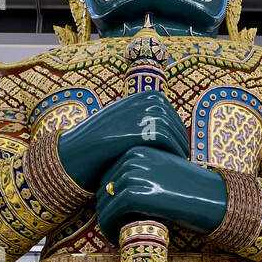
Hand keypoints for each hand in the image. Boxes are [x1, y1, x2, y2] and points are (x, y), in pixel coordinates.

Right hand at [57, 92, 188, 192]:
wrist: (79, 150)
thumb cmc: (101, 141)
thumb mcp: (126, 121)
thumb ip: (145, 120)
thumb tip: (170, 128)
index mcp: (146, 95)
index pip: (172, 115)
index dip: (177, 133)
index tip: (179, 150)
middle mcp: (148, 100)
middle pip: (176, 124)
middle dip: (180, 142)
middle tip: (182, 160)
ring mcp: (146, 113)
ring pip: (175, 133)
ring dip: (179, 150)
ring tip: (179, 165)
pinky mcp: (145, 128)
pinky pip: (170, 142)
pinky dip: (174, 154)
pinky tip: (172, 166)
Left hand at [96, 146, 227, 243]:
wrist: (212, 198)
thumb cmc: (189, 190)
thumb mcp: (161, 171)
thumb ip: (138, 175)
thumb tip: (110, 191)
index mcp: (137, 149)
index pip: (108, 174)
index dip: (108, 197)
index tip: (114, 214)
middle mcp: (132, 159)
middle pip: (104, 188)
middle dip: (106, 209)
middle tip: (113, 227)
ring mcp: (133, 175)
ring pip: (104, 202)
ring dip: (106, 221)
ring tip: (115, 234)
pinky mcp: (134, 195)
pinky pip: (110, 214)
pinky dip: (108, 228)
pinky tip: (116, 239)